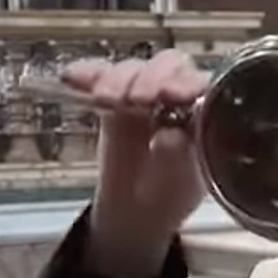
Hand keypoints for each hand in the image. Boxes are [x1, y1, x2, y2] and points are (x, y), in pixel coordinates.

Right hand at [62, 50, 209, 277]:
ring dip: (117, 79)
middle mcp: (177, 95)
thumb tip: (170, 135)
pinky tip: (72, 77)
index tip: (173, 95)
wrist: (136, 211)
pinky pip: (98, 78)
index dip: (186, 83)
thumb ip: (177, 156)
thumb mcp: (178, 182)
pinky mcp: (113, 96)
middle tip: (138, 98)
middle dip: (151, 78)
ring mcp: (144, 92)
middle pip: (168, 66)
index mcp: (205, 112)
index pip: (201, 84)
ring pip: (133, 70)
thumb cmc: (169, 193)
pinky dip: (86, 76)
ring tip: (106, 100)